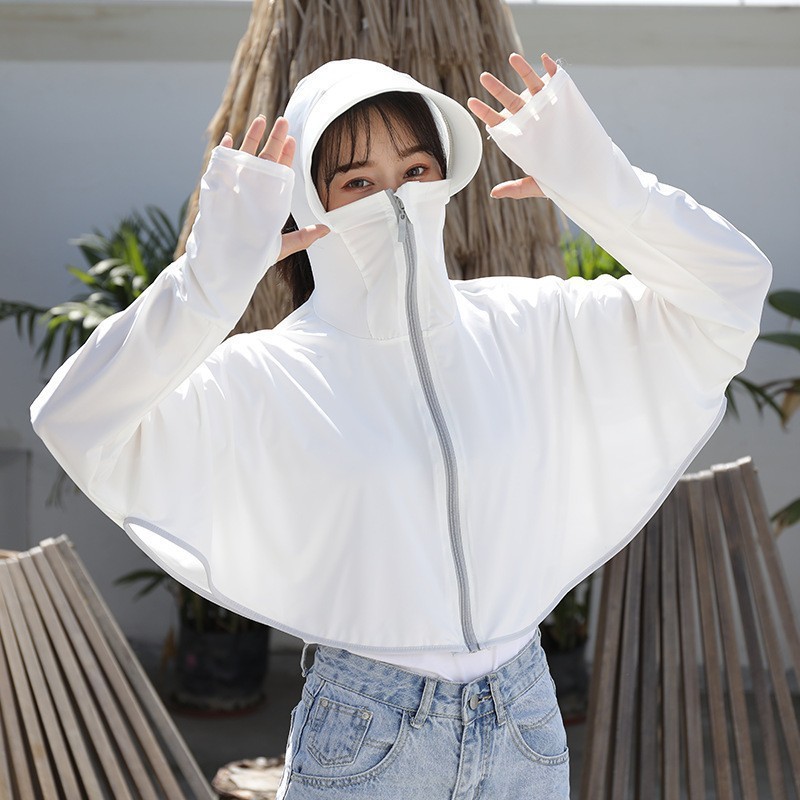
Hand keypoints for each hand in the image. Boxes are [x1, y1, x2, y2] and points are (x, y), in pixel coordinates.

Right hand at [220, 117, 328, 259]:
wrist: (224, 262)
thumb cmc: (252, 256)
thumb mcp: (281, 246)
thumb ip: (303, 237)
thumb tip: (327, 229)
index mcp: (267, 198)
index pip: (279, 171)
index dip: (286, 155)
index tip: (293, 140)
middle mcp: (252, 188)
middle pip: (264, 157)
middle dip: (273, 139)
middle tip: (283, 121)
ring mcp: (234, 186)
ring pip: (244, 155)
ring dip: (251, 137)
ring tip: (261, 120)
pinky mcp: (217, 188)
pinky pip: (220, 165)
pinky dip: (223, 151)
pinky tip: (228, 137)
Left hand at [467, 53, 557, 200]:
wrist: (586, 169)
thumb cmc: (560, 177)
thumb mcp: (537, 185)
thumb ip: (516, 188)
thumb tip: (493, 193)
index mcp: (521, 137)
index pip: (499, 123)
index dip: (485, 112)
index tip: (472, 103)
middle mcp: (531, 119)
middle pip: (510, 101)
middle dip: (497, 88)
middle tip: (484, 77)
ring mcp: (546, 108)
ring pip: (531, 86)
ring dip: (523, 70)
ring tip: (513, 57)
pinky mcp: (564, 101)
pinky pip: (557, 82)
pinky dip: (552, 69)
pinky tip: (546, 59)